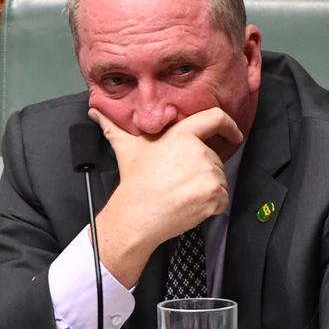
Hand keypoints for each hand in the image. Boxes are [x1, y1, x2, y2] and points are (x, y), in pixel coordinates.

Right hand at [88, 107, 242, 286]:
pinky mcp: (213, 195)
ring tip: (182, 194)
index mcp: (181, 135)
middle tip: (180, 183)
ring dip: (206, 190)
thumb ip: (114, 127)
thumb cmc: (135, 183)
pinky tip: (190, 206)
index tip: (234, 133)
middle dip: (202, 172)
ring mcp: (208, 174)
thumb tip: (95, 112)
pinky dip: (212, 206)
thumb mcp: (127, 149)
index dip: (228, 125)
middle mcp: (198, 151)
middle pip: (215, 159)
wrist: (137, 216)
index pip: (214, 118)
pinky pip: (223, 199)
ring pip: (219, 180)